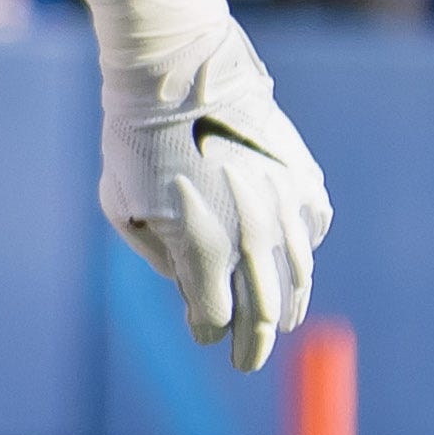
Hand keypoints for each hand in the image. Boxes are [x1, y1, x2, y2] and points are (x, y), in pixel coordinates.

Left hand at [96, 17, 332, 371]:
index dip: (208, 332)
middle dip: (253, 342)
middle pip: (264, 314)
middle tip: (246, 361)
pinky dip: (299, 252)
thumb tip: (190, 292)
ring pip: (296, 279)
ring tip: (279, 322)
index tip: (203, 335)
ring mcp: (285, 210)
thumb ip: (159, 259)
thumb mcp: (123, 205)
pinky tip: (289, 261)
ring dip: (286, 307)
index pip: (215, 319)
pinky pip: (310, 233)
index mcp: (204, 249)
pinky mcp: (304, 183)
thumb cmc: (136, 139)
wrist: (178, 73)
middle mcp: (253, 237)